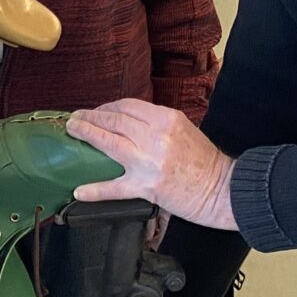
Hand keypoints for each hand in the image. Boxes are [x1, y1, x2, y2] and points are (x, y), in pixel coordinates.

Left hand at [66, 99, 236, 231]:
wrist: (223, 190)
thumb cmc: (205, 161)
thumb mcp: (183, 129)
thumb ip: (156, 123)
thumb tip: (128, 122)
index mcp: (166, 118)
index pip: (127, 106)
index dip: (107, 107)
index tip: (96, 111)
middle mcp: (156, 136)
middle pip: (114, 120)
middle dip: (91, 117)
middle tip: (75, 118)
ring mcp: (149, 161)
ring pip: (109, 142)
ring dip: (87, 134)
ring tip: (73, 131)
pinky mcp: (147, 187)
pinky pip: (115, 188)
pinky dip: (95, 190)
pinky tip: (80, 191)